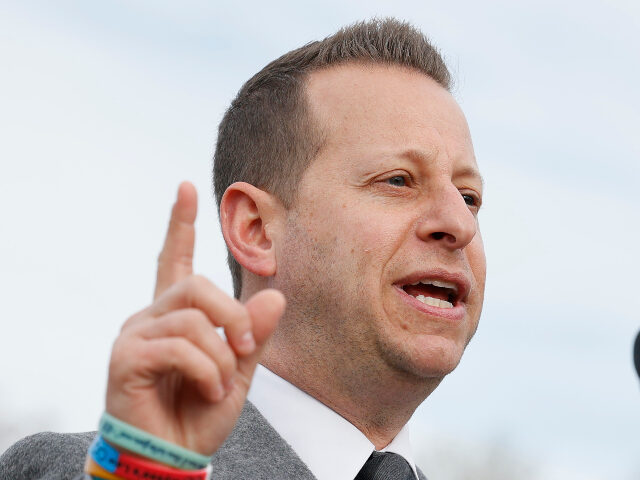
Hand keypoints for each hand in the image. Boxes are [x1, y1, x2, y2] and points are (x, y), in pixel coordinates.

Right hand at [105, 182, 284, 454]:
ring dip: (219, 353)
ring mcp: (134, 335)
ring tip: (221, 383)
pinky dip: (204, 368)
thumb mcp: (239, 370)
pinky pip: (177, 345)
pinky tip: (207, 389)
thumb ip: (254, 334)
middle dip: (230, 314)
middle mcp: (150, 316)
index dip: (181, 224)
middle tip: (244, 348)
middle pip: (195, 284)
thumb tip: (274, 295)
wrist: (173, 457)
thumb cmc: (200, 413)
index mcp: (176, 314)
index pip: (175, 259)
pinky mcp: (124, 358)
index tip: (185, 188)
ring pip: (191, 317)